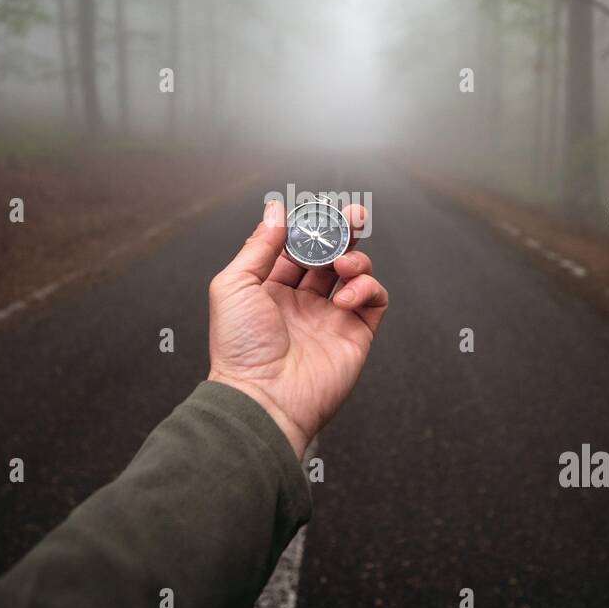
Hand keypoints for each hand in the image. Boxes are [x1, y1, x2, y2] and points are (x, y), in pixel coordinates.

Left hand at [208, 199, 388, 458]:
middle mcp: (301, 301)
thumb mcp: (234, 284)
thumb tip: (275, 211)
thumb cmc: (240, 348)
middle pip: (329, 254)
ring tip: (342, 264)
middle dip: (342, 231)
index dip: (308, 226)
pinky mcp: (355, 333)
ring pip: (355, 272)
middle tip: (352, 216)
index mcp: (270, 288)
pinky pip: (374, 299)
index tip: (315, 210)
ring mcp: (330, 317)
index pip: (296, 246)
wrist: (264, 397)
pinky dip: (366, 288)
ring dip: (354, 258)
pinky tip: (345, 297)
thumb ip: (260, 245)